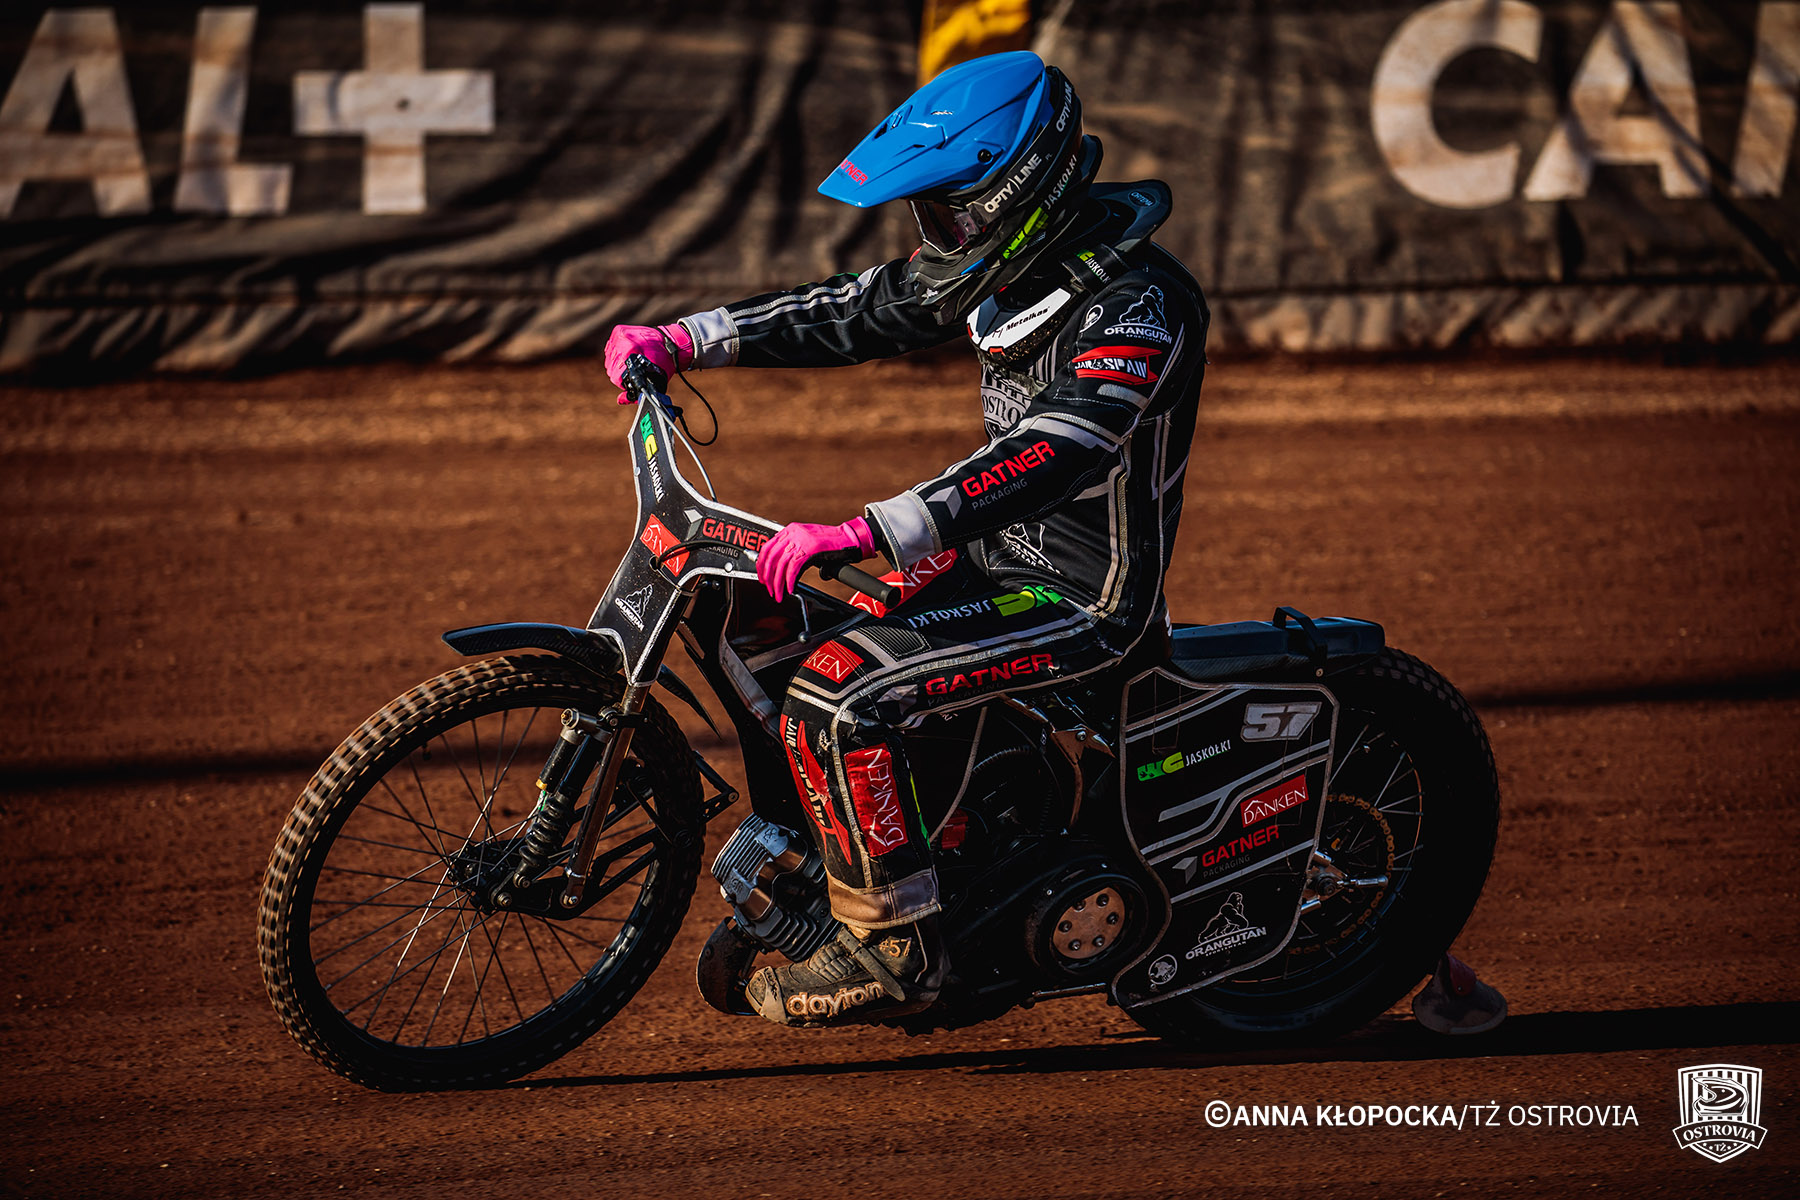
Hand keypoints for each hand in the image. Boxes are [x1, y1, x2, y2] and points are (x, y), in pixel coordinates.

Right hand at [604, 323, 693, 404]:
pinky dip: (617, 353)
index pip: (616, 376)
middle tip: (633, 371)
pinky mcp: (618, 331)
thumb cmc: (663, 363)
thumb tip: (620, 400)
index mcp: (629, 354)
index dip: (624, 382)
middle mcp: (622, 343)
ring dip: (618, 363)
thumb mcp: (654, 381)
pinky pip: (610, 348)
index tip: (631, 381)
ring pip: (609, 358)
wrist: (669, 342)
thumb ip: (636, 393)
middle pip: (611, 368)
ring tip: (631, 363)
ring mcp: (619, 336)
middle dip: (621, 373)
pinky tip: (627, 354)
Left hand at [757, 518, 874, 602]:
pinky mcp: (811, 548)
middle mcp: (793, 533)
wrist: (851, 539)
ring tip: (779, 594)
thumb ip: (796, 554)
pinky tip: (791, 589)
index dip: (762, 565)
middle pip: (771, 557)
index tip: (763, 578)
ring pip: (781, 565)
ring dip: (778, 583)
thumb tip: (786, 573)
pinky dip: (790, 581)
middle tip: (770, 589)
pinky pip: (794, 568)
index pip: (768, 548)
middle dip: (768, 577)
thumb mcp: (809, 545)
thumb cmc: (833, 544)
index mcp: (791, 530)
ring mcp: (802, 539)